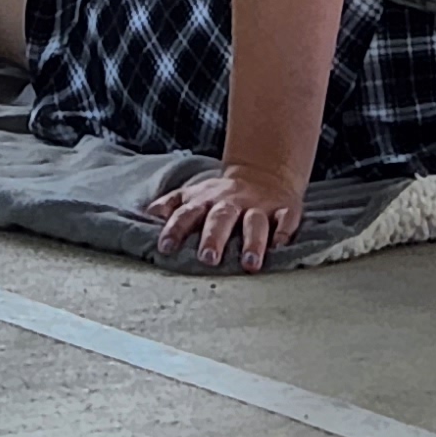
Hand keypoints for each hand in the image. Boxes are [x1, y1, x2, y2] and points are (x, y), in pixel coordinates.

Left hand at [153, 160, 305, 272]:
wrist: (264, 171)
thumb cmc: (222, 194)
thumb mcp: (195, 194)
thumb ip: (172, 204)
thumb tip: (149, 215)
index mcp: (207, 201)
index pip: (187, 213)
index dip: (176, 229)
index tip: (165, 248)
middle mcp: (232, 204)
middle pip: (221, 218)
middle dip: (214, 238)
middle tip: (207, 259)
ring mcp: (259, 207)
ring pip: (255, 222)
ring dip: (253, 242)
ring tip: (249, 265)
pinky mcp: (285, 209)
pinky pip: (286, 220)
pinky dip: (284, 232)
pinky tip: (280, 246)